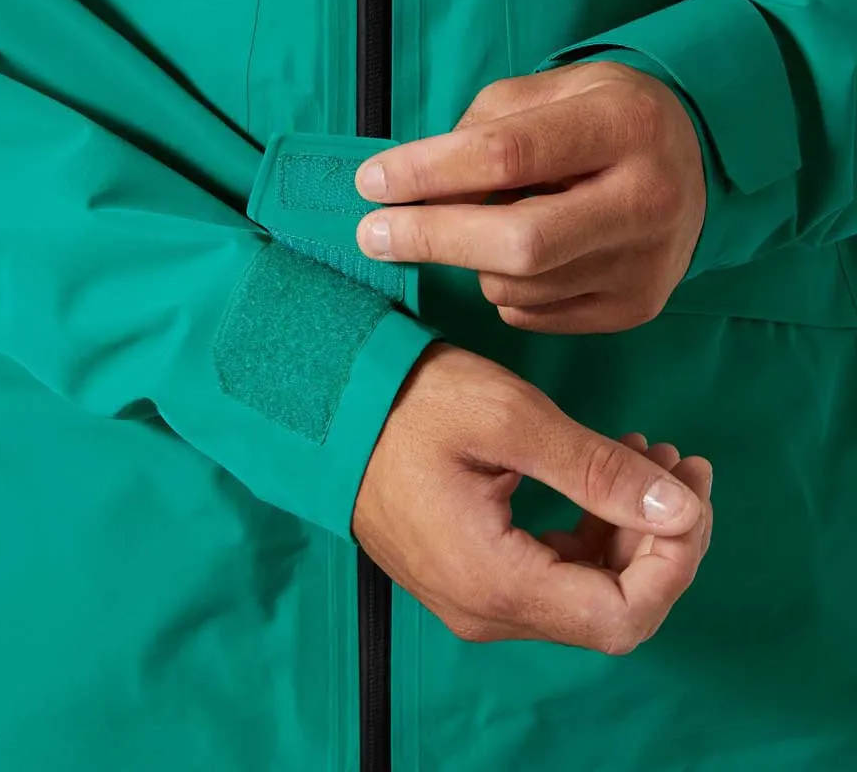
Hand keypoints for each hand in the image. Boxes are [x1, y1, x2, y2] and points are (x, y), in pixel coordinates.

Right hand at [353, 344, 712, 650]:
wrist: (332, 410)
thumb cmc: (413, 405)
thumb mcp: (510, 420)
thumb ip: (597, 470)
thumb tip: (681, 510)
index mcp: (496, 583)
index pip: (623, 615)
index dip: (676, 561)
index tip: (689, 490)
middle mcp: (488, 610)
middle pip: (609, 608)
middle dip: (661, 539)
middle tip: (678, 464)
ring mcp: (476, 597)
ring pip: (584, 592)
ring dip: (628, 530)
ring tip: (644, 456)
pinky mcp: (470, 574)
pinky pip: (551, 574)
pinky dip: (589, 531)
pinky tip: (598, 476)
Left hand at [354, 62, 705, 332]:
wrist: (690, 165)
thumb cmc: (599, 120)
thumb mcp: (548, 92)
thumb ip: (481, 130)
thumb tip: (412, 189)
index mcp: (625, 125)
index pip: (507, 155)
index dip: (427, 172)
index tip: (370, 183)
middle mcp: (647, 199)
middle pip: (517, 241)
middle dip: (431, 238)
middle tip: (372, 234)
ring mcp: (646, 263)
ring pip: (515, 283)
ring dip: (472, 259)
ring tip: (485, 225)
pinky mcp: (635, 307)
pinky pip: (531, 313)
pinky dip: (504, 287)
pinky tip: (523, 255)